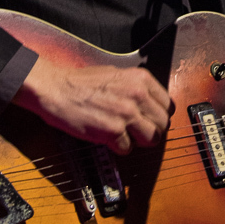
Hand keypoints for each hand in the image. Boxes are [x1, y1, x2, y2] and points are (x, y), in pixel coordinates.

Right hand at [13, 56, 171, 154]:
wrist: (56, 89)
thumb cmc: (82, 82)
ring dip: (139, 141)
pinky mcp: (113, 131)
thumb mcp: (117, 75)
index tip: (151, 120)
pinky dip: (119, 148)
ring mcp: (127, 114)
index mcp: (141, 79)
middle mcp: (138, 95)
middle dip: (152, 130)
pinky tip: (108, 138)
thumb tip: (151, 103)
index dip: (159, 115)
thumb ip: (137, 88)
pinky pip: (128, 149)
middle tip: (138, 132)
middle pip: (162, 124)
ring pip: (151, 138)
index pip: (167, 105)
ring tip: (126, 136)